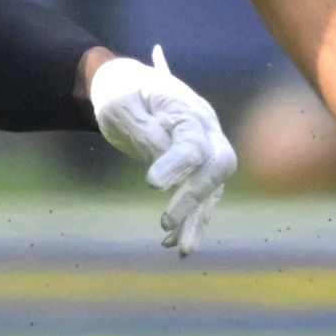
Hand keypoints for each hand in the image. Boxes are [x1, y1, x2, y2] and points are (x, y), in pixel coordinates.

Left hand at [90, 46, 235, 256]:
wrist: (124, 85)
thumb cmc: (119, 91)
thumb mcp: (120, 106)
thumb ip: (144, 135)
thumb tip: (164, 174)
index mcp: (185, 106)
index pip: (192, 141)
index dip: (176, 165)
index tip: (151, 185)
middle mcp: (205, 127)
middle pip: (216, 165)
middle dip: (194, 198)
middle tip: (164, 223)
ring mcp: (206, 146)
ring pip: (213, 188)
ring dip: (198, 220)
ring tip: (181, 251)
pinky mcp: (199, 165)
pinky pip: (203, 196)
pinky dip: (191, 220)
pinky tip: (172, 243)